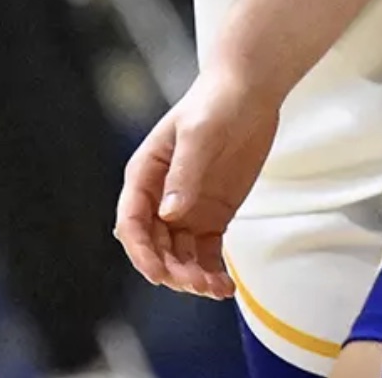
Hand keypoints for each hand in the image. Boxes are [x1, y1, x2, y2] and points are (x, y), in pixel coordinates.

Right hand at [115, 67, 279, 297]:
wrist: (249, 91)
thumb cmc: (217, 102)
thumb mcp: (200, 132)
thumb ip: (185, 172)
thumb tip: (170, 213)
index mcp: (143, 176)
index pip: (132, 223)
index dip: (141, 251)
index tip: (158, 272)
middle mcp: (158, 199)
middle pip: (155, 246)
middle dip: (172, 269)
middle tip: (198, 284)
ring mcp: (185, 210)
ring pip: (180, 255)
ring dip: (193, 276)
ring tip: (216, 290)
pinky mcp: (212, 216)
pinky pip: (206, 252)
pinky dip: (212, 270)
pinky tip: (224, 287)